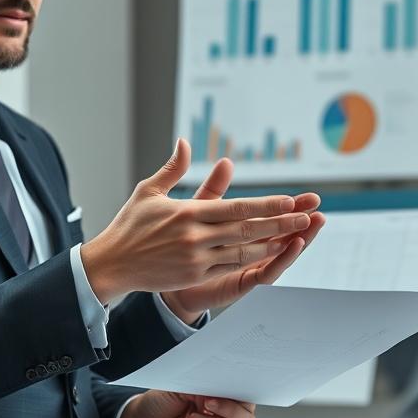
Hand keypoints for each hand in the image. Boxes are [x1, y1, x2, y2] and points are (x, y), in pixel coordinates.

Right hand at [81, 139, 312, 303]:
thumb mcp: (149, 192)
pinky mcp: (193, 276)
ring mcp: (195, 259)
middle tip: (306, 217)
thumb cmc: (130, 226)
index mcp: (187, 213)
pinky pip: (230, 268)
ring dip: (273, 244)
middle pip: (246, 230)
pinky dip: (253, 261)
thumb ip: (172, 168)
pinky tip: (270, 255)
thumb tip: (184, 142)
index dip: (265, 205)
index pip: (235, 208)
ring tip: (297, 236)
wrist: (111, 265)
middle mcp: (194, 236)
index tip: (289, 201)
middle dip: (280, 224)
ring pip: (243, 252)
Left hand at [118, 389, 256, 417]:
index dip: (239, 399)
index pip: (245, 397)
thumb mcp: (183, 385)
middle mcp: (220, 411)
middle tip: (207, 405)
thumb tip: (222, 390)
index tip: (219, 394)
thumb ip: (205, 387)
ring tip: (189, 417)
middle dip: (228, 412)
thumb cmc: (160, 399)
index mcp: (218, 392)